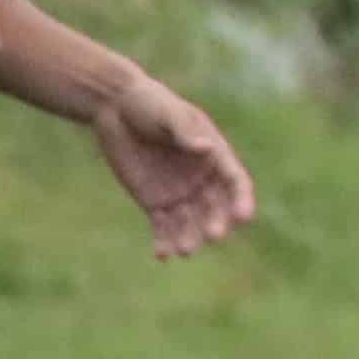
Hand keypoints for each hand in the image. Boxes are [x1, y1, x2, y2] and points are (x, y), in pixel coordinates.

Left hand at [92, 72, 253, 258]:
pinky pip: (163, 226)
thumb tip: (205, 148)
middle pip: (215, 207)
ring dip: (189, 237)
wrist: (115, 108)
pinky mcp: (155, 202)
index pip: (235, 181)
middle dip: (215, 221)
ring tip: (185, 250)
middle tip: (213, 235)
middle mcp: (202, 179)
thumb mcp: (168, 113)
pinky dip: (163, 241)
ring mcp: (180, 193)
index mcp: (214, 155)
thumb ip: (185, 132)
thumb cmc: (149, 104)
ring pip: (190, 222)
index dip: (241, 199)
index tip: (243, 216)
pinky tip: (162, 255)